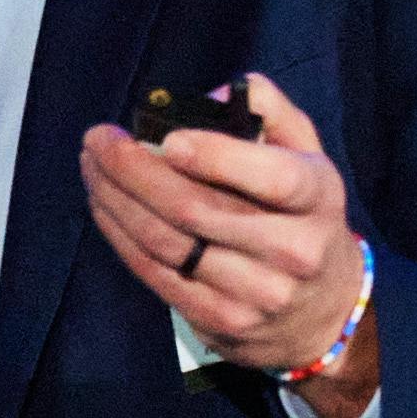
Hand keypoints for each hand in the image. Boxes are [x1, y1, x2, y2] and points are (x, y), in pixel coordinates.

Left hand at [78, 73, 377, 417]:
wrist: (324, 310)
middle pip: (197, 210)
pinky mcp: (221, 321)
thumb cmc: (302, 213)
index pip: (273, 178)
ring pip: (167, 244)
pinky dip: (121, 237)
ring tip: (92, 167)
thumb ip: (267, 110)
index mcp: (316, 198)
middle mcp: (292, 250)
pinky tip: (104, 206)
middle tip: (98, 139)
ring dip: (117, 201)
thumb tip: (209, 96)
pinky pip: (156, 274)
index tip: (167, 138)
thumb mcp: (306, 152)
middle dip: (134, 171)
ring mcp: (256, 293)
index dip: (217, 157)